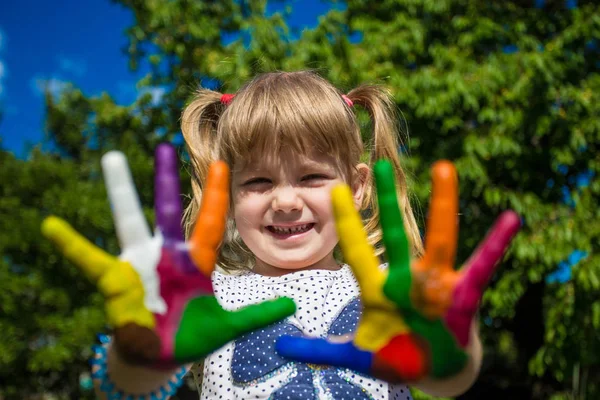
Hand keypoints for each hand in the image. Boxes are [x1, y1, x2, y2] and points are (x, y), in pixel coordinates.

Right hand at [42, 143, 294, 367]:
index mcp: (196, 261)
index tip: (222, 163)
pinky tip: (50, 226)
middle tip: (165, 145)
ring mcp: (141, 264)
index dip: (214, 194)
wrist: (161, 354)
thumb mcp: (227, 326)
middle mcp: (168, 255)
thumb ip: (256, 314)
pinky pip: (90, 260)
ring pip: (130, 221)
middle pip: (168, 210)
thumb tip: (292, 305)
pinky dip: (71, 245)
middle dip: (167, 180)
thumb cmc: (193, 336)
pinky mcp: (116, 281)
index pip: (209, 221)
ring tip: (111, 156)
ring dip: (121, 191)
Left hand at [276, 159, 519, 381]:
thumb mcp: (356, 354)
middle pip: (394, 234)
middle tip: (379, 164)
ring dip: (442, 206)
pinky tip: (510, 219)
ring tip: (443, 167)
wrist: (434, 370)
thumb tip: (281, 348)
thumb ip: (322, 352)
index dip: (347, 221)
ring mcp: (435, 284)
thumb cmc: (396, 356)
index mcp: (378, 289)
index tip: (336, 189)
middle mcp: (406, 279)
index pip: (357, 249)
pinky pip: (482, 266)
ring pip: (439, 239)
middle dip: (385, 202)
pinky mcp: (463, 295)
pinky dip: (496, 244)